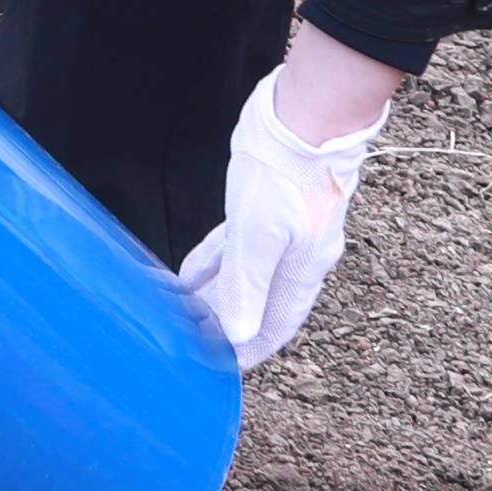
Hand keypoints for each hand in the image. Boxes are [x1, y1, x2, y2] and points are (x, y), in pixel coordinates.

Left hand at [173, 65, 383, 370]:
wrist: (306, 120)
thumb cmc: (286, 177)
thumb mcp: (257, 236)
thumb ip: (247, 285)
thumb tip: (238, 334)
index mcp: (303, 269)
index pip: (277, 323)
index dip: (254, 348)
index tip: (229, 369)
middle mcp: (299, 254)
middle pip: (261, 301)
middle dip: (230, 325)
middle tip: (196, 344)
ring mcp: (285, 230)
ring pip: (246, 274)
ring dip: (218, 295)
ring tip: (185, 315)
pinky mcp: (267, 206)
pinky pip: (236, 247)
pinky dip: (214, 263)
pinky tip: (188, 274)